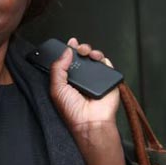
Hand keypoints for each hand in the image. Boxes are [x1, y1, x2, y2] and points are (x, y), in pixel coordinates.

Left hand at [49, 38, 129, 164]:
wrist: (90, 122)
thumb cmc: (72, 111)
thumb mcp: (57, 88)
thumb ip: (58, 68)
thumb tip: (66, 52)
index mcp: (69, 80)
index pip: (69, 61)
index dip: (69, 50)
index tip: (70, 43)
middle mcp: (82, 78)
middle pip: (83, 56)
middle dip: (81, 49)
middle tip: (79, 49)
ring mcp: (96, 79)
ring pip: (95, 58)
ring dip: (91, 51)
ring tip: (88, 53)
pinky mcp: (108, 80)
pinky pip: (107, 65)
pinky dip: (103, 59)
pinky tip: (97, 59)